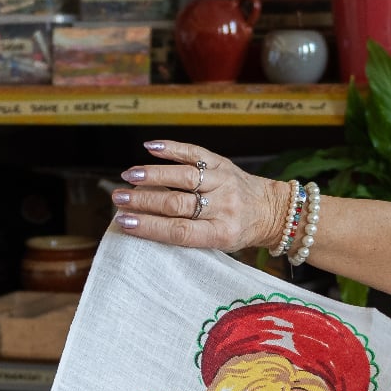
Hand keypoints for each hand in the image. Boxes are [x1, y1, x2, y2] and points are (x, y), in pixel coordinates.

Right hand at [112, 140, 290, 253]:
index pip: (179, 230)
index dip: (149, 226)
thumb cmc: (239, 232)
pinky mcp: (223, 163)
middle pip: (177, 202)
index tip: (123, 222)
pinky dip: (171, 148)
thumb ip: (187, 234)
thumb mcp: (219, 243)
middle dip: (143, 200)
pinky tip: (149, 147)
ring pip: (183, 176)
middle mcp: (224, 206)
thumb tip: (142, 220)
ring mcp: (224, 181)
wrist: (273, 211)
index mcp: (222, 233)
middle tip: (117, 199)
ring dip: (152, 174)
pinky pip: (195, 152)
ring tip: (128, 177)